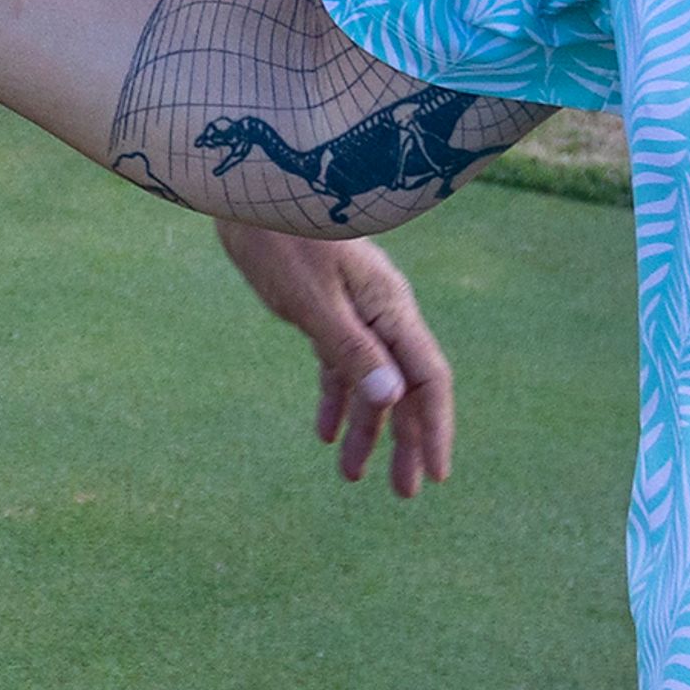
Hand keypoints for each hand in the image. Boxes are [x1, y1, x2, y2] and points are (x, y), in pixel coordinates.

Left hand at [214, 223, 454, 496]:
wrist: (253, 194)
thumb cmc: (282, 241)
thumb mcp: (313, 301)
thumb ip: (351, 349)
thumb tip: (392, 398)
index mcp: (390, 309)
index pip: (427, 379)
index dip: (435, 428)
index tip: (436, 475)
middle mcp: (382, 313)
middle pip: (404, 387)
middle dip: (405, 441)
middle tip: (403, 494)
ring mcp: (355, 311)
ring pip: (371, 381)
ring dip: (367, 427)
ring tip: (352, 477)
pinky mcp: (326, 309)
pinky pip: (341, 364)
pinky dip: (336, 398)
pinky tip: (326, 433)